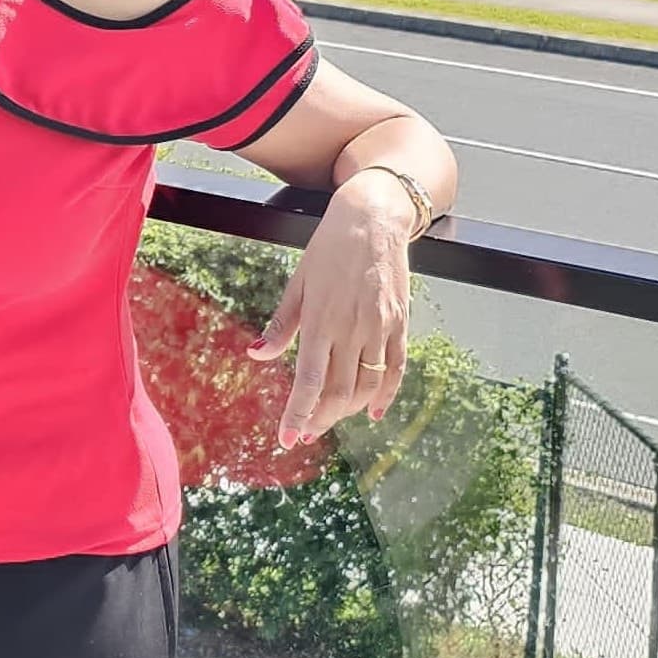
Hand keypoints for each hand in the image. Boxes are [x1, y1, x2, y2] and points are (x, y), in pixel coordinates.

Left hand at [246, 172, 414, 449]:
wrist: (373, 219)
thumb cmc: (328, 249)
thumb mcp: (298, 283)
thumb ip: (281, 324)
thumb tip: (256, 355)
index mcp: (322, 319)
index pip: (310, 380)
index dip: (299, 413)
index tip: (288, 439)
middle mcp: (354, 328)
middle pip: (339, 391)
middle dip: (321, 419)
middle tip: (305, 434)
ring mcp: (381, 327)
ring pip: (368, 385)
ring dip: (349, 411)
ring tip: (328, 422)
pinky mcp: (400, 323)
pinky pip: (396, 368)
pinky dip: (386, 394)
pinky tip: (374, 412)